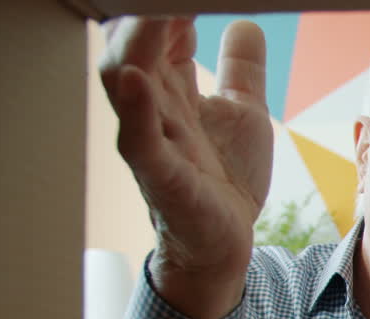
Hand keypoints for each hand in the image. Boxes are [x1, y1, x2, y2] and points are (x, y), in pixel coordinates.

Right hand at [98, 16, 272, 318]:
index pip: (159, 28)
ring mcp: (153, 141)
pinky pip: (139, 141)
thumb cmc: (225, 178)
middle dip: (140, 13)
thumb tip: (244, 20)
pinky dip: (136, 108)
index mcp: (170, 87)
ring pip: (125, 82)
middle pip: (132, 44)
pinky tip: (137, 77)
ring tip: (156, 10)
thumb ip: (240, 68)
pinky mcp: (162, 178)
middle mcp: (153, 107)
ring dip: (135, 41)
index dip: (166, 4)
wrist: (225, 243)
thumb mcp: (243, 113)